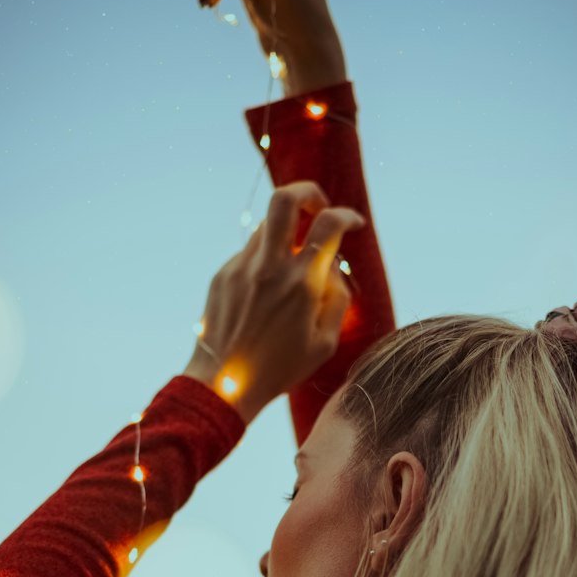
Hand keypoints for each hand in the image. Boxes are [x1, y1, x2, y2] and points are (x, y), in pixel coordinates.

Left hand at [191, 183, 365, 420]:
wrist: (223, 384)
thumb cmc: (279, 369)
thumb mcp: (324, 343)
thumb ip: (337, 299)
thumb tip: (332, 267)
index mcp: (302, 284)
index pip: (329, 225)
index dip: (347, 216)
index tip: (353, 224)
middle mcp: (270, 267)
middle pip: (285, 199)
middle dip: (307, 192)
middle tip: (317, 207)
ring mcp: (242, 267)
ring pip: (267, 226)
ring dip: (286, 233)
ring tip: (293, 263)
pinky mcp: (223, 274)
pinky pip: (250, 254)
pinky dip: (265, 261)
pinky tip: (264, 295)